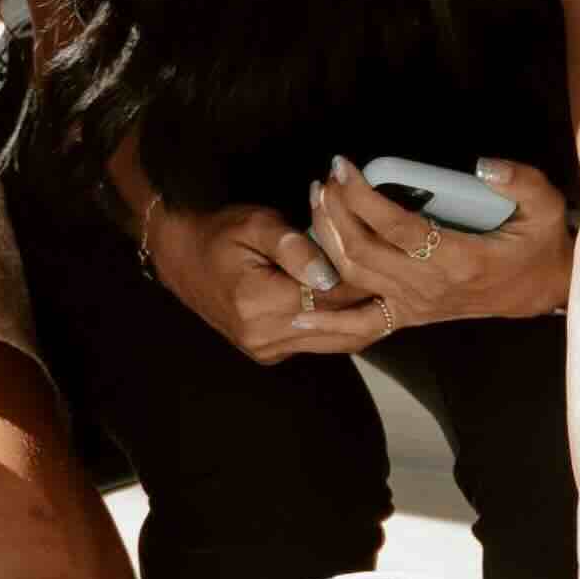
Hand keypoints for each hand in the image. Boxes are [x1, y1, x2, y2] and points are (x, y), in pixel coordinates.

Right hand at [151, 199, 390, 362]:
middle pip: (338, 325)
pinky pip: (316, 343)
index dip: (365, 279)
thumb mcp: (256, 224)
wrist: (181, 258)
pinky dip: (338, 326)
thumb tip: (330, 273)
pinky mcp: (268, 354)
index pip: (332, 297)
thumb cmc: (220, 233)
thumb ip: (295, 247)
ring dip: (359, 319)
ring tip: (385, 292)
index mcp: (259, 303)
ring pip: (332, 341)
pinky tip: (355, 305)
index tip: (391, 263)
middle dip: (369, 303)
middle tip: (398, 280)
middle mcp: (263, 336)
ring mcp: (266, 350)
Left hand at [300, 158, 573, 333]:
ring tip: (316, 203)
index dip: (363, 196)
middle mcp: (431, 287)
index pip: (396, 227)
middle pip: (363, 251)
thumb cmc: (538, 243)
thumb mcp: (544, 204)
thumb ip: (518, 180)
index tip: (344, 166)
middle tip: (325, 179)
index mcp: (459, 259)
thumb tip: (481, 164)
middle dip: (334, 212)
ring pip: (354, 278)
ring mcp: (417, 305)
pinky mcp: (410, 315)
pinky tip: (298, 316)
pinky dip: (328, 324)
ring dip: (326, 240)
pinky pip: (363, 325)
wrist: (542, 289)